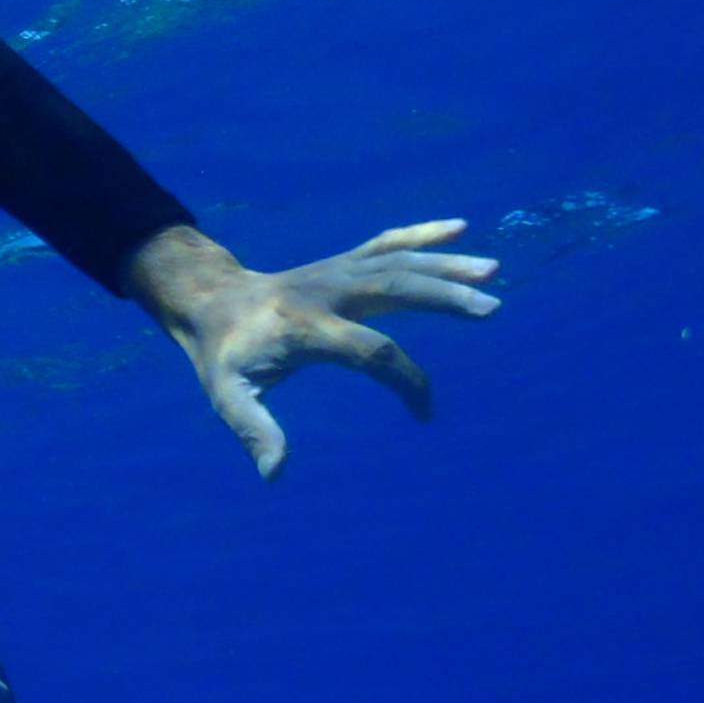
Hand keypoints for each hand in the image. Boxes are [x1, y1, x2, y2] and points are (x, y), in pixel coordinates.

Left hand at [123, 220, 500, 481]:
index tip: (425, 414)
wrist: (210, 301)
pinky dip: (422, 235)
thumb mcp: (227, 395)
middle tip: (490, 308)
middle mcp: (324, 291)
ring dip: (446, 265)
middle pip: (394, 286)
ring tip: (493, 269)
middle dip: (443, 296)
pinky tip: (460, 228)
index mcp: (303, 326)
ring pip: (397, 261)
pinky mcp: (342, 264)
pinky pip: (386, 244)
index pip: (371, 350)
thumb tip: (274, 474)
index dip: (405, 381)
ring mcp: (335, 271)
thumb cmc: (223, 356)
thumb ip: (254, 431)